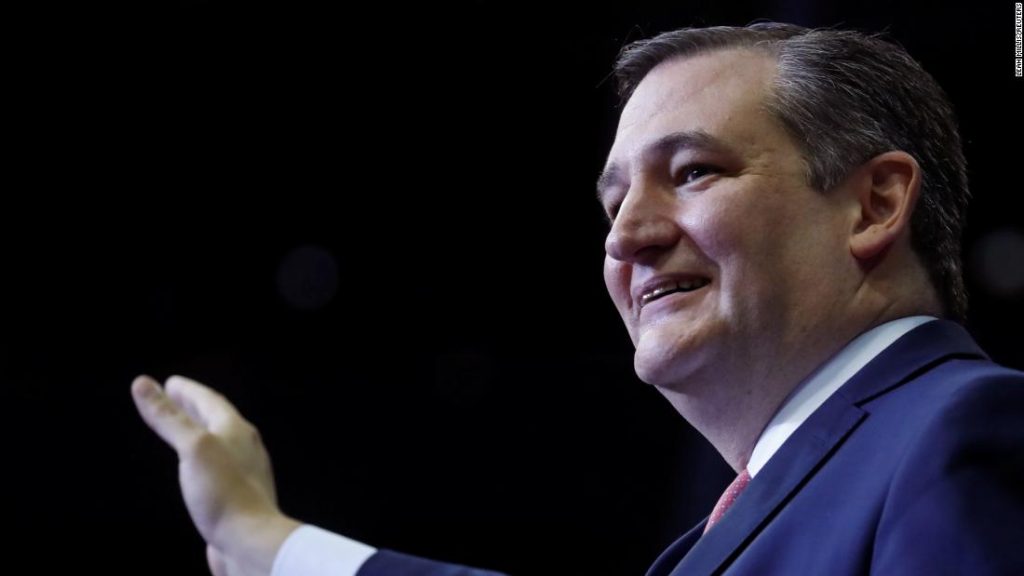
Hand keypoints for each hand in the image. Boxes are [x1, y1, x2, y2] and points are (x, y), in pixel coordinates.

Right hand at [132, 375, 300, 575]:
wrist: (250, 541)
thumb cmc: (224, 492)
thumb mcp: (193, 448)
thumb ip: (169, 417)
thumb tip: (144, 384)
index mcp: (236, 430)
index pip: (210, 401)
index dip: (188, 390)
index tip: (169, 382)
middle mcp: (243, 447)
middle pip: (216, 419)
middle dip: (192, 407)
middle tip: (172, 397)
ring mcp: (242, 472)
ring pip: (217, 444)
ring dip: (198, 432)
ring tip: (181, 429)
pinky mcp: (237, 496)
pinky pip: (217, 468)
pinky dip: (200, 459)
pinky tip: (194, 470)